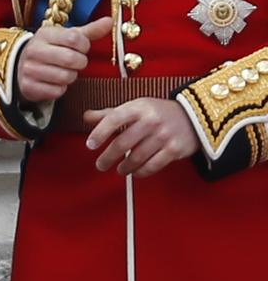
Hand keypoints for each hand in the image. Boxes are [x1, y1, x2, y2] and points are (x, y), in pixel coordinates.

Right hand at [16, 17, 111, 102]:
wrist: (21, 64)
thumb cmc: (51, 49)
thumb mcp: (66, 37)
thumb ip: (89, 31)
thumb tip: (110, 21)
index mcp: (44, 34)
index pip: (74, 38)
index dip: (84, 46)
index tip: (81, 48)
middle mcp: (34, 50)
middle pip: (71, 59)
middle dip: (79, 63)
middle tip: (75, 62)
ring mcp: (29, 69)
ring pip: (65, 77)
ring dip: (70, 76)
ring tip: (64, 71)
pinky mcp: (28, 86)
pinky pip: (56, 91)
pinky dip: (60, 89)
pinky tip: (54, 82)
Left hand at [84, 97, 199, 176]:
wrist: (193, 116)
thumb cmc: (156, 112)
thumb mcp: (134, 107)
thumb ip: (110, 113)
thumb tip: (86, 117)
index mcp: (138, 108)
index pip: (113, 119)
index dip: (100, 132)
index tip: (90, 145)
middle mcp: (150, 121)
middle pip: (123, 142)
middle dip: (108, 157)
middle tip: (100, 165)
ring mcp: (164, 136)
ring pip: (137, 157)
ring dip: (124, 167)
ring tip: (118, 170)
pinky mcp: (174, 150)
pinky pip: (153, 165)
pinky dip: (141, 172)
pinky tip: (134, 173)